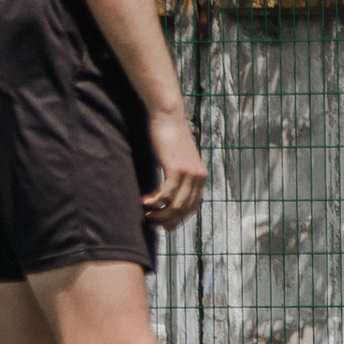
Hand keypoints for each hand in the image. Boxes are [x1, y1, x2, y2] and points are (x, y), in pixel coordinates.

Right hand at [142, 110, 207, 229]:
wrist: (168, 116)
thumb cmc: (168, 137)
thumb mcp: (176, 159)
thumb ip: (176, 175)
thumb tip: (166, 194)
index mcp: (201, 176)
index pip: (192, 207)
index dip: (178, 220)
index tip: (164, 227)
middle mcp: (199, 177)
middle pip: (184, 210)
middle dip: (166, 220)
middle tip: (150, 223)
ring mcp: (190, 173)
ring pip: (175, 206)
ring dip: (158, 214)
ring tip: (144, 215)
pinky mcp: (177, 169)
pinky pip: (166, 195)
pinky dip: (154, 203)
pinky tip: (143, 203)